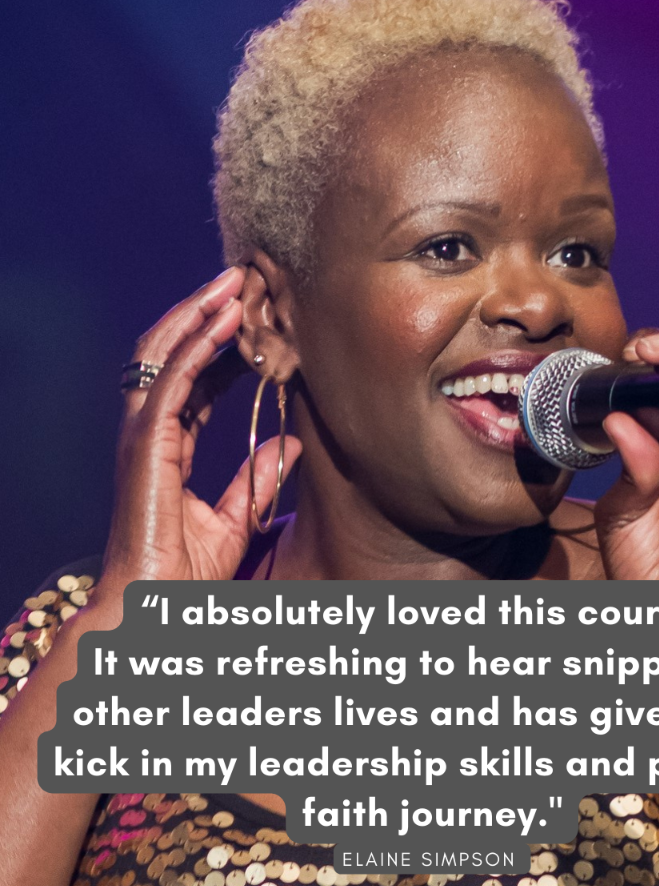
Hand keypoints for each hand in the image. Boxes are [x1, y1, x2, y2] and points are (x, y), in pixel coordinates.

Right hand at [98, 268, 301, 599]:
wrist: (156, 605)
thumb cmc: (186, 572)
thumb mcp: (236, 518)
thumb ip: (257, 477)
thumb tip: (289, 444)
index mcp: (166, 445)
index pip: (190, 378)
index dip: (218, 344)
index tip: (251, 320)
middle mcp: (149, 432)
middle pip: (170, 352)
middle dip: (203, 312)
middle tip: (240, 280)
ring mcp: (142, 435)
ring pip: (163, 353)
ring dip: (198, 313)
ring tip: (233, 282)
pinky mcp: (146, 444)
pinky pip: (172, 381)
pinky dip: (196, 346)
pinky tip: (224, 321)